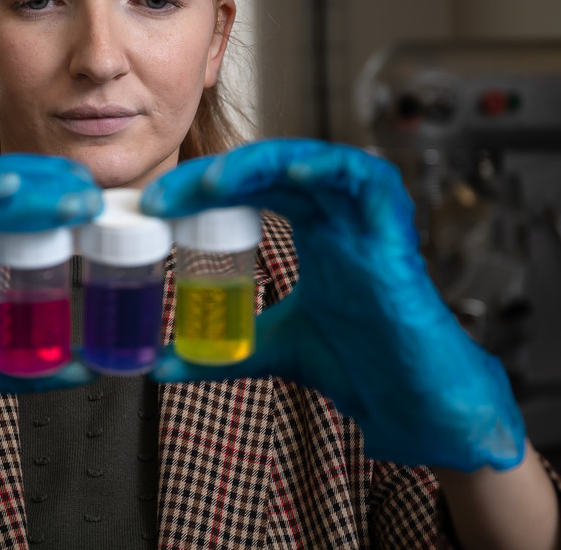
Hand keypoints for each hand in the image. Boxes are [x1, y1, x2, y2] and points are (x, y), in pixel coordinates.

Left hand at [141, 138, 524, 471]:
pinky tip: (291, 177)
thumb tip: (161, 367)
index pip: (248, 186)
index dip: (200, 188)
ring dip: (260, 162)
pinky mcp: (394, 227)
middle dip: (216, 173)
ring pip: (311, 160)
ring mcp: (364, 215)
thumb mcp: (269, 349)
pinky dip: (329, 168)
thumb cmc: (355, 363)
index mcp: (311, 227)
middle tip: (167, 195)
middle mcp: (336, 213)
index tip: (155, 207)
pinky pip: (366, 177)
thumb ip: (219, 354)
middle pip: (270, 167)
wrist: (406, 399)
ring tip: (214, 182)